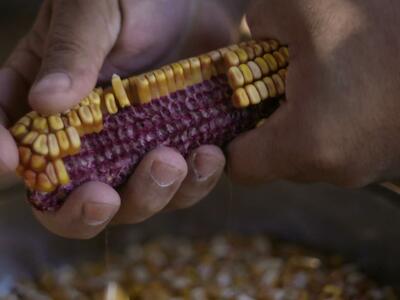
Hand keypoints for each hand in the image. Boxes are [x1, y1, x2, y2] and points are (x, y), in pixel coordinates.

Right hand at [0, 0, 241, 237]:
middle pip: (69, 199)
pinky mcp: (177, 148)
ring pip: (131, 202)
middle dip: (82, 212)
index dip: (5, 157)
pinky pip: (183, 185)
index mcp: (47, 96)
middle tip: (103, 197)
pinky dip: (195, 182)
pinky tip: (209, 156)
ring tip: (172, 161)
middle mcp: (88, 134)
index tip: (12, 163)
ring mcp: (136, 147)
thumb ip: (71, 51)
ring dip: (149, 196)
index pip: (11, 135)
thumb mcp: (95, 8)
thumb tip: (45, 102)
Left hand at [229, 0, 399, 185]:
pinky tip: (342, 84)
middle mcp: (337, 170)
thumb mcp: (308, 3)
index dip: (229, 136)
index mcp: (308, 144)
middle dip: (265, 121)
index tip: (234, 105)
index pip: (241, 166)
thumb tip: (251, 35)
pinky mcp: (387, 158)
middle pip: (273, 160)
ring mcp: (367, 168)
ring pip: (305, 153)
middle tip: (271, 82)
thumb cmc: (389, 17)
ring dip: (298, 118)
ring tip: (314, 77)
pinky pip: (336, 146)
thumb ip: (259, 20)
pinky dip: (328, 120)